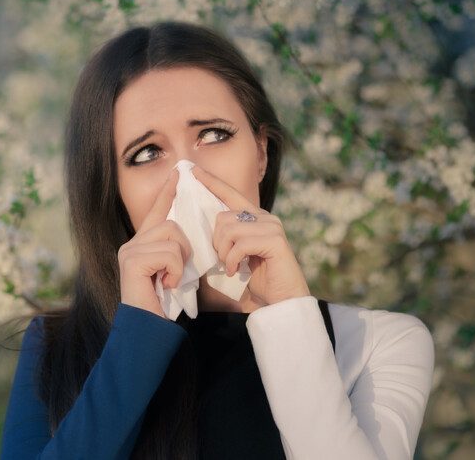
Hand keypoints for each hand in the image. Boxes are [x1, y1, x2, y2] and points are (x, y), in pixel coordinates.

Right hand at [117, 167, 191, 318]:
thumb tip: (190, 234)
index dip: (167, 193)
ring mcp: (129, 251)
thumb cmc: (163, 305)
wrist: (148, 329)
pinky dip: (176, 272)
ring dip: (180, 262)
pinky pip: (169, 253)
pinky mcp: (132, 261)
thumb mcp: (174, 272)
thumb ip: (176, 252)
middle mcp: (131, 244)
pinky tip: (166, 286)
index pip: (156, 211)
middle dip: (184, 248)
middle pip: (170, 224)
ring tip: (171, 281)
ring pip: (172, 237)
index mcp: (141, 244)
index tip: (178, 174)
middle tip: (177, 274)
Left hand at [191, 165, 311, 306]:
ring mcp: (272, 227)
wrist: (281, 303)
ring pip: (229, 229)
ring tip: (232, 267)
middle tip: (225, 261)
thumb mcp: (235, 256)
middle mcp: (264, 217)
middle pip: (222, 217)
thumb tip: (201, 229)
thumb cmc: (255, 282)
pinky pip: (240, 244)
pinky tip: (238, 272)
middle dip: (216, 242)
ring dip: (224, 253)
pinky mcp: (275, 240)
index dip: (211, 182)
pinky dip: (233, 260)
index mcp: (254, 218)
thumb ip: (224, 239)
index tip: (194, 170)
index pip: (230, 194)